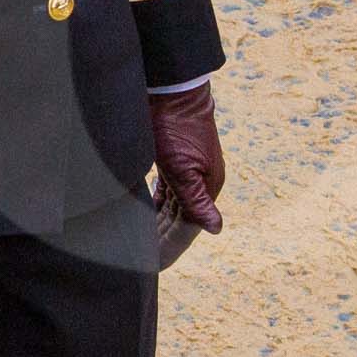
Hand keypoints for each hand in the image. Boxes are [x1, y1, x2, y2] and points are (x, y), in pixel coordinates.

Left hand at [149, 81, 224, 266]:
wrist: (172, 89)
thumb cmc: (174, 126)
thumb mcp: (182, 167)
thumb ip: (196, 201)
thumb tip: (217, 230)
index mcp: (207, 186)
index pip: (188, 228)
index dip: (170, 248)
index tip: (151, 267)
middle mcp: (202, 182)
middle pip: (180, 221)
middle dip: (162, 241)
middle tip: (139, 261)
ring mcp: (190, 171)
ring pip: (172, 209)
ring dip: (158, 226)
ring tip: (140, 244)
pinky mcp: (177, 162)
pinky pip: (167, 194)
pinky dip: (157, 207)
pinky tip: (147, 214)